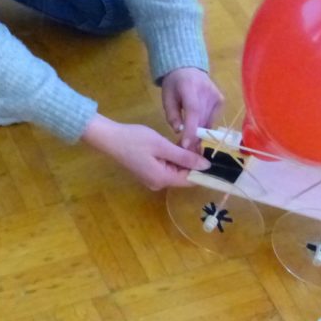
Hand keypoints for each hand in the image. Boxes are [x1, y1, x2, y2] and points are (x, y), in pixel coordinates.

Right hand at [82, 114, 209, 189]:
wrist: (109, 137)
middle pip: (184, 175)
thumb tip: (206, 166)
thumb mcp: (162, 146)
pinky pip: (168, 166)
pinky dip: (174, 156)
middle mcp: (159, 183)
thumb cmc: (136, 139)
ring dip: (184, 156)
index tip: (210, 153)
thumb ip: (185, 157)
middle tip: (198, 141)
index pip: (191, 180)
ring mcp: (153, 178)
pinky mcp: (149, 171)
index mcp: (162, 179)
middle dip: (193, 160)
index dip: (202, 169)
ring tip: (189, 140)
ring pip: (177, 170)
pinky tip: (177, 143)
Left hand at [161, 67, 223, 149]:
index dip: (191, 129)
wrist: (188, 69)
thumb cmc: (174, 85)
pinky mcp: (221, 100)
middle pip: (202, 119)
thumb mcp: (167, 98)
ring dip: (199, 134)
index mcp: (190, 87)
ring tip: (189, 141)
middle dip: (193, 137)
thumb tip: (179, 131)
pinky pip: (212, 119)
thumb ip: (172, 115)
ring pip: (208, 122)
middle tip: (184, 149)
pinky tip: (197, 127)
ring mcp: (216, 95)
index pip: (193, 111)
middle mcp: (207, 91)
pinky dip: (204, 126)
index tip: (185, 145)